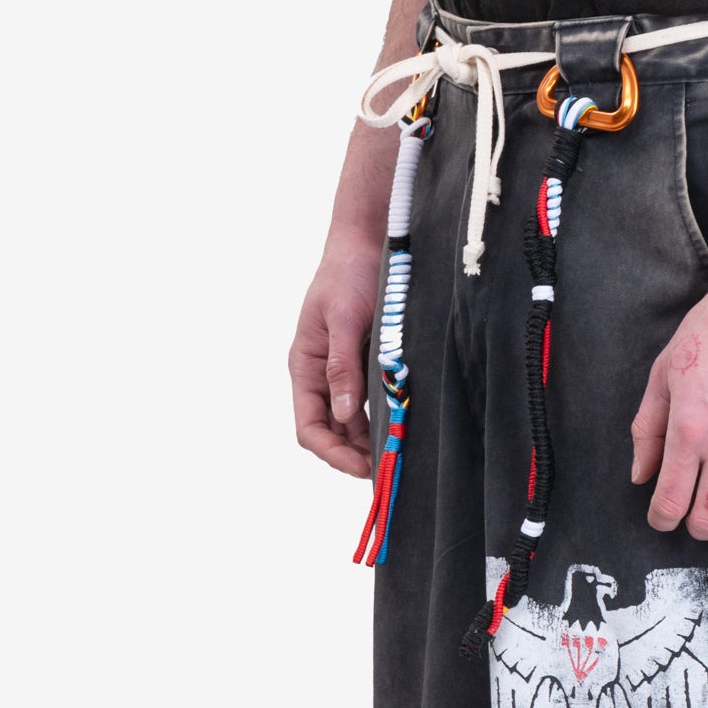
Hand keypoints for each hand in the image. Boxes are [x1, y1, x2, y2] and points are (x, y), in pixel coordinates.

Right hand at [289, 236, 381, 478]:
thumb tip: (344, 414)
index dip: (333, 453)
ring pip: (352, 424)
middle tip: (388, 467)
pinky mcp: (366, 366)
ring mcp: (344, 373)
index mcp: (305, 366)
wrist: (368, 240)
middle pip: (332, 433)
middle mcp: (321, 376)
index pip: (309, 428)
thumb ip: (342, 367)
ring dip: (371, 440)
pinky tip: (402, 426)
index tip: (363, 466)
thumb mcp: (343, 318)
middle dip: (355, 454)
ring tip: (398, 452)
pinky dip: (384, 419)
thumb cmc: (349, 273)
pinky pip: (371, 404)